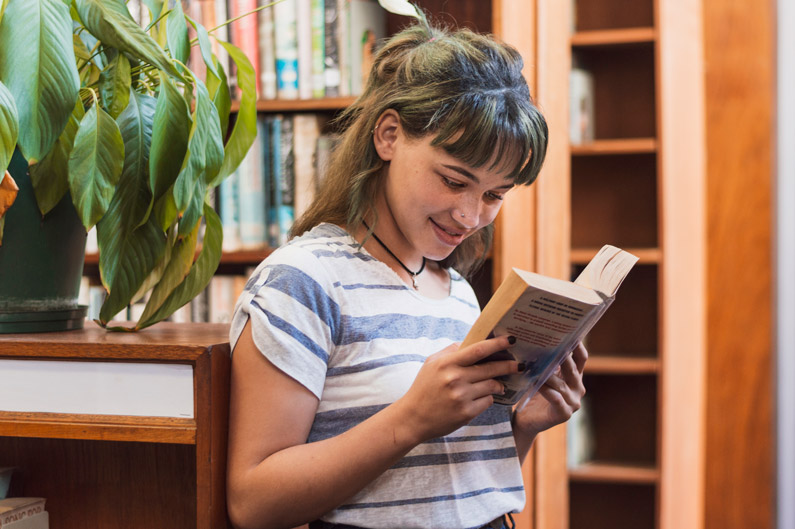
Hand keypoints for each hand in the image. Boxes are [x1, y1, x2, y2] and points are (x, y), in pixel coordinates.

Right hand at [394, 335, 519, 442]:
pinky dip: (488, 398)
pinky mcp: (466, 413)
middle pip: (491, 368)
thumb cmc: (423, 388)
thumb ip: (450, 351)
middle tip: (519, 364)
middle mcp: (455, 378)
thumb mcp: (431, 363)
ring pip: (492, 385)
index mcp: (447, 363)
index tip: (511, 339)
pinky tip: (484, 397)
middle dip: (509, 365)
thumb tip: (471, 342)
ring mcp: (462, 396)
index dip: (498, 344)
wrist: (413, 418)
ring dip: (499, 384)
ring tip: (499, 384)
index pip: (479, 349)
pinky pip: (487, 401)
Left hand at [512, 342, 587, 436]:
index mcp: (575, 377)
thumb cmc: (534, 394)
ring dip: (548, 373)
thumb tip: (540, 338)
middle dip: (563, 355)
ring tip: (538, 362)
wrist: (527, 420)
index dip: (577, 345)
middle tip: (552, 343)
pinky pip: (555, 398)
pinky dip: (545, 389)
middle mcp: (578, 389)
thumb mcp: (543, 374)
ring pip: (561, 383)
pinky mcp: (564, 414)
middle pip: (572, 369)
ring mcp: (573, 402)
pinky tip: (536, 382)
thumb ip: (547, 361)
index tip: (568, 331)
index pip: (581, 358)